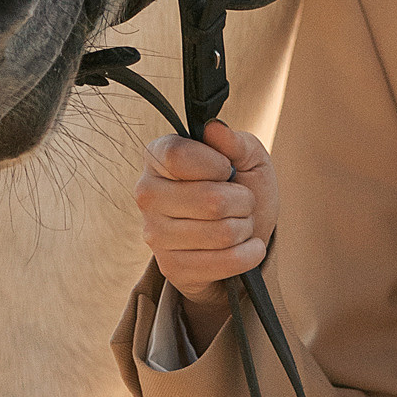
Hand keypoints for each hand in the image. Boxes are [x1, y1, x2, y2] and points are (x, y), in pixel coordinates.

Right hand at [133, 125, 278, 298]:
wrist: (242, 237)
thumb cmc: (241, 189)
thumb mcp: (248, 158)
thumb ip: (235, 141)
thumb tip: (214, 129)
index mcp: (158, 157)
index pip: (179, 156)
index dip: (216, 164)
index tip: (227, 169)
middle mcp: (148, 194)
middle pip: (209, 199)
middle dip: (243, 201)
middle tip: (242, 201)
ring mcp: (155, 234)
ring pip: (221, 232)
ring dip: (245, 228)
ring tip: (240, 223)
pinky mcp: (171, 267)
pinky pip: (224, 262)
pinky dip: (247, 254)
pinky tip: (246, 247)